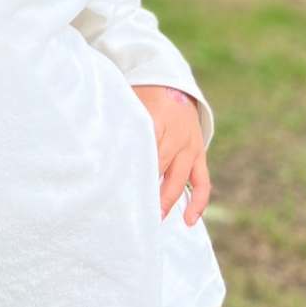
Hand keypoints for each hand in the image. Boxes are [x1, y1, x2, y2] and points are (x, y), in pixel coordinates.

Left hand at [131, 84, 210, 225]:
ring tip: (157, 218)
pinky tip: (190, 219)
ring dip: (169, 199)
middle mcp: (177, 135)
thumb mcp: (132, 105)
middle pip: (162, 166)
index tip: (123, 187)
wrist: (173, 87)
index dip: (135, 168)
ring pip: (181, 177)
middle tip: (137, 211)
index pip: (145, 149)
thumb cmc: (144, 100)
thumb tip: (101, 150)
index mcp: (157, 120)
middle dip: (150, 189)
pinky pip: (203, 181)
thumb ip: (122, 125)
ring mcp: (191, 147)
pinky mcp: (199, 155)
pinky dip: (199, 201)